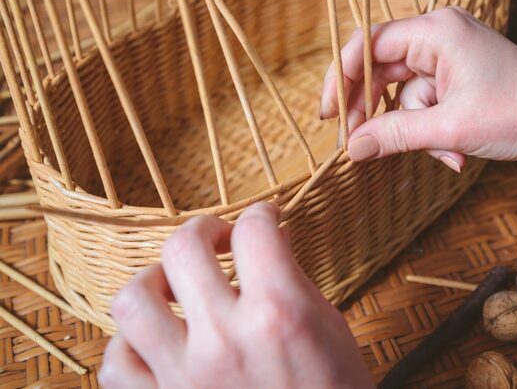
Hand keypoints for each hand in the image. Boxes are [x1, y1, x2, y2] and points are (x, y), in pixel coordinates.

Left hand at [98, 203, 372, 388]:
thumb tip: (269, 241)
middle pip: (183, 248)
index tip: (264, 219)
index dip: (261, 214)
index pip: (254, 231)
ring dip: (153, 281)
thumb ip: (292, 280)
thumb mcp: (329, 329)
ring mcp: (185, 378)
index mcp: (278, 313)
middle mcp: (225, 340)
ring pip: (132, 301)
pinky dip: (130, 344)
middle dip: (203, 229)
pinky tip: (155, 340)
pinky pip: (117, 365)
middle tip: (218, 238)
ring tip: (174, 285)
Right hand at [320, 6, 516, 170]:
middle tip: (359, 145)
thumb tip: (351, 148)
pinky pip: (425, 102)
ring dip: (416, 130)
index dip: (341, 78)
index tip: (330, 115)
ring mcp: (448, 55)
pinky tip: (455, 153)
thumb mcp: (450, 127)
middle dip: (376, 113)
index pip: (368, 44)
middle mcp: (439, 35)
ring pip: (404, 93)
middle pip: (381, 70)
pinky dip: (432, 129)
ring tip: (448, 154)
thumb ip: (394, 134)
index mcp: (437, 31)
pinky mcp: (456, 75)